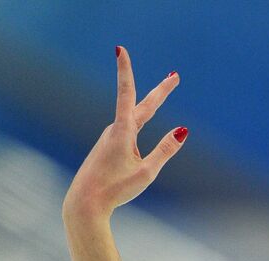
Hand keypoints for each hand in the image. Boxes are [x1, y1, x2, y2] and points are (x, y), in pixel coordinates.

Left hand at [63, 46, 186, 219]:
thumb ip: (166, 150)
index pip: (127, 95)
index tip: (120, 49)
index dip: (125, 71)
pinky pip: (130, 137)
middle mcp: (114, 130)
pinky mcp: (108, 148)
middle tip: (175, 76)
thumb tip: (183, 130)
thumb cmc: (115, 189)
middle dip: (160, 91)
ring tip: (167, 89)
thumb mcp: (147, 172)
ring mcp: (110, 139)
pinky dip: (141, 130)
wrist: (85, 204)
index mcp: (122, 132)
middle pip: (141, 106)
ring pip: (136, 122)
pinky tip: (139, 135)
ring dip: (151, 107)